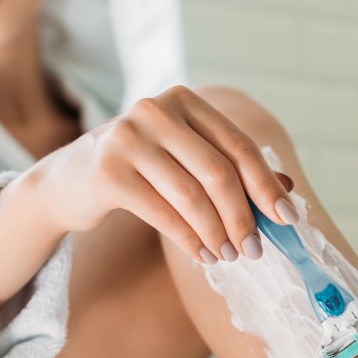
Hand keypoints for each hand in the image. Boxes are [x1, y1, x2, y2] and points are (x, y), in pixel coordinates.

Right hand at [33, 85, 297, 262]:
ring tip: (228, 256)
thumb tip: (287, 190)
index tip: (288, 218)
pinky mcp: (108, 172)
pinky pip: (163, 214)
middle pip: (218, 171)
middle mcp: (155, 110)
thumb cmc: (140, 169)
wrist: (69, 181)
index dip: (265, 184)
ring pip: (191, 196)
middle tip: (254, 249)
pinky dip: (189, 240)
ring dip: (217, 233)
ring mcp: (127, 138)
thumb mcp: (185, 158)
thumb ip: (232, 168)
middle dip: (242, 216)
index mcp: (183, 100)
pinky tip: (202, 255)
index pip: (237, 144)